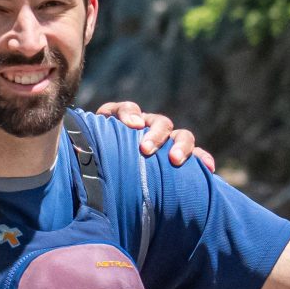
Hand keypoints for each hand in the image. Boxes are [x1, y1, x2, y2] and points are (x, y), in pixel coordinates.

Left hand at [92, 102, 215, 170]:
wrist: (106, 179)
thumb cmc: (96, 163)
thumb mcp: (90, 151)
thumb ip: (86, 142)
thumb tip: (81, 142)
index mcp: (125, 122)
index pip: (127, 109)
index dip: (129, 114)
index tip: (132, 125)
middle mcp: (149, 128)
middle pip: (159, 122)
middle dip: (155, 134)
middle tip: (146, 149)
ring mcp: (167, 141)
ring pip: (181, 135)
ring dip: (180, 146)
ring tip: (174, 159)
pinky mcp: (180, 156)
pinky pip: (196, 155)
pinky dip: (202, 159)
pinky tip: (208, 168)